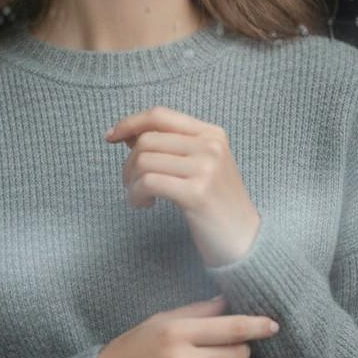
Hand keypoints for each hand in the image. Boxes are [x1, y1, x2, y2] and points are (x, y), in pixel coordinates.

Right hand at [97, 295, 279, 357]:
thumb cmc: (132, 351)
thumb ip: (198, 312)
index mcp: (176, 332)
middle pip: (238, 354)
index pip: (232, 328)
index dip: (258, 326)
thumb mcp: (160, 322)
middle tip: (220, 351)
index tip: (272, 325)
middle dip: (237, 350)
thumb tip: (231, 301)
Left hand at [105, 106, 260, 266]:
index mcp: (211, 134)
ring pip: (143, 161)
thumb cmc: (216, 206)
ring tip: (141, 198)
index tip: (110, 136)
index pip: (160, 115)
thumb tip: (128, 133)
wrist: (246, 242)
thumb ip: (168, 147)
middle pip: (147, 140)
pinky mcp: (197, 193)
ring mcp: (205, 168)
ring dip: (131, 183)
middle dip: (129, 164)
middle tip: (132, 185)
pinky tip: (145, 205)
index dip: (130, 122)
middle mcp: (210, 146)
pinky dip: (136, 194)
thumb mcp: (199, 168)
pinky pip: (148, 182)